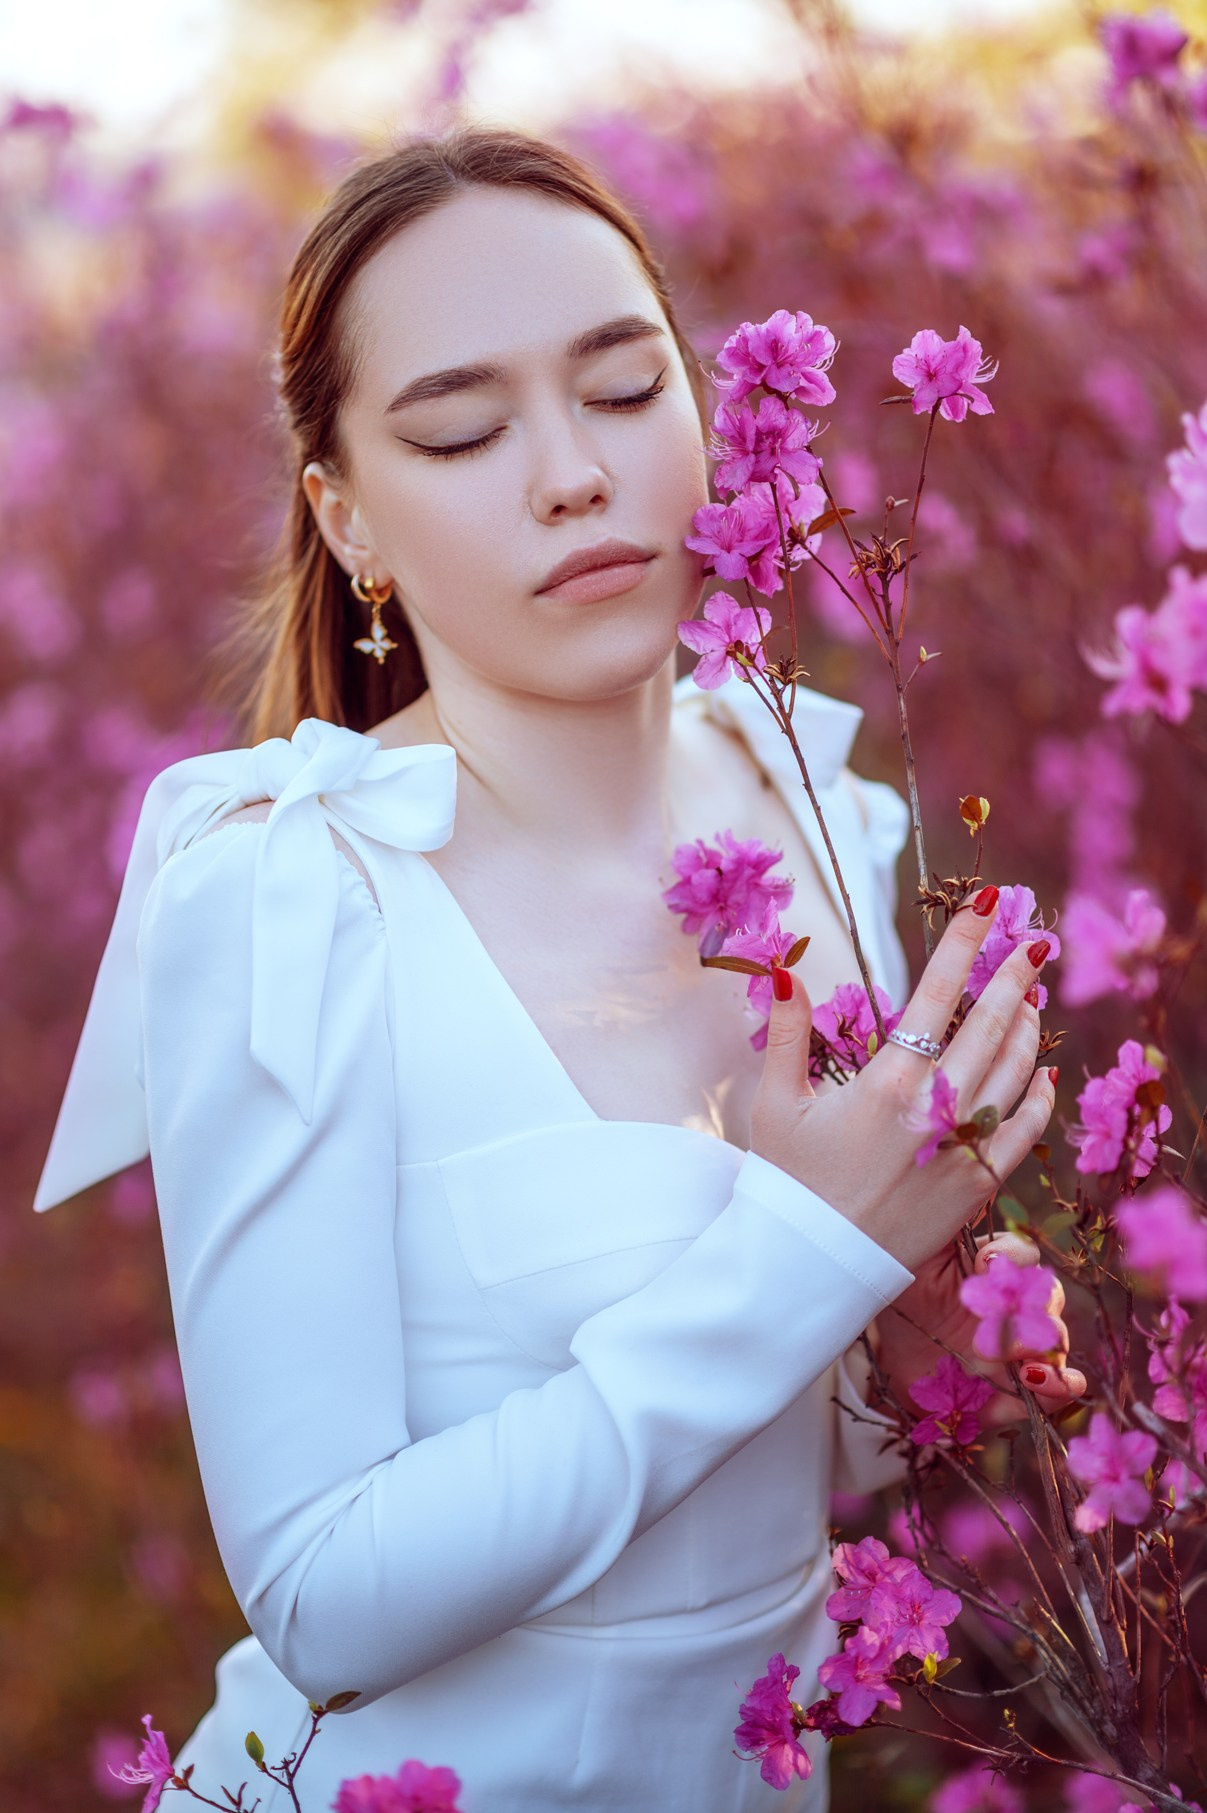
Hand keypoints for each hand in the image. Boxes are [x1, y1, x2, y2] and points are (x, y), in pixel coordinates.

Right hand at [748, 883, 1057, 1274]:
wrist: (811, 1265)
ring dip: (1027, 1027)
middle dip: (1015, 976)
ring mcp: (963, 1148)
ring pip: (1014, 1070)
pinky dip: (1038, 1095)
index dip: (963, 942)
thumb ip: (787, 1032)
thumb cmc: (788, 1180)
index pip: (936, 993)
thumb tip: (783, 970)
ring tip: (1031, 998)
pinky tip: (1042, 1071)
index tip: (986, 904)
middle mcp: (935, 1109)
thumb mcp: (776, 1102)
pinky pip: (1024, 1128)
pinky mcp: (978, 1185)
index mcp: (886, 1082)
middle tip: (1034, 943)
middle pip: (989, 1024)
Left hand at [873, 1230, 1086, 1429]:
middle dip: (1031, 1307)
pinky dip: (1057, 1388)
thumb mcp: (915, 1249)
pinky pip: (1057, 1391)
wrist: (887, 1349)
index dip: (1011, 1256)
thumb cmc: (901, 1291)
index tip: (983, 1264)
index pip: (1024, 1255)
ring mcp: (1022, 1348)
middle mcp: (1017, 1305)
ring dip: (1044, 1350)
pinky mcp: (1019, 1389)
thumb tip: (969, 1170)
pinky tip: (1034, 1382)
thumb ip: (947, 1218)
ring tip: (1019, 1362)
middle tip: (993, 1318)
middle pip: (1050, 1298)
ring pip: (1057, 1343)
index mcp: (996, 1269)